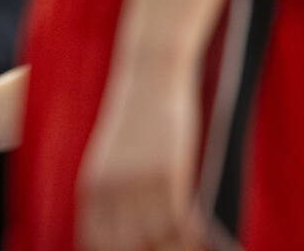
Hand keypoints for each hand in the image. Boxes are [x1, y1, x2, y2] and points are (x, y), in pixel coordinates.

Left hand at [77, 67, 203, 250]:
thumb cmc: (136, 111)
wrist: (149, 70)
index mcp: (91, 186)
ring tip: (194, 250)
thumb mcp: (111, 153)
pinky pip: (185, 227)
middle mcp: (110, 191)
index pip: (96, 244)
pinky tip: (211, 243)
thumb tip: (126, 222)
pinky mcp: (169, 175)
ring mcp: (139, 185)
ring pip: (160, 245)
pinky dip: (198, 242)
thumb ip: (112, 188)